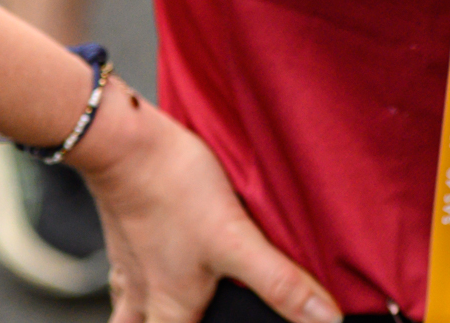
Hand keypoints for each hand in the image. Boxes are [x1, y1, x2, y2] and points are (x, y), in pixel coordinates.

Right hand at [73, 81, 340, 322]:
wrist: (124, 144)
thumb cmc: (173, 190)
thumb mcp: (236, 240)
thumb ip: (280, 283)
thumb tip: (325, 318)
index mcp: (169, 309)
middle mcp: (143, 295)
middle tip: (196, 316)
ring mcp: (129, 264)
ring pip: (128, 308)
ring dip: (145, 315)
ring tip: (166, 310)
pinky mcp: (126, 233)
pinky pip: (128, 269)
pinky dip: (143, 275)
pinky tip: (159, 259)